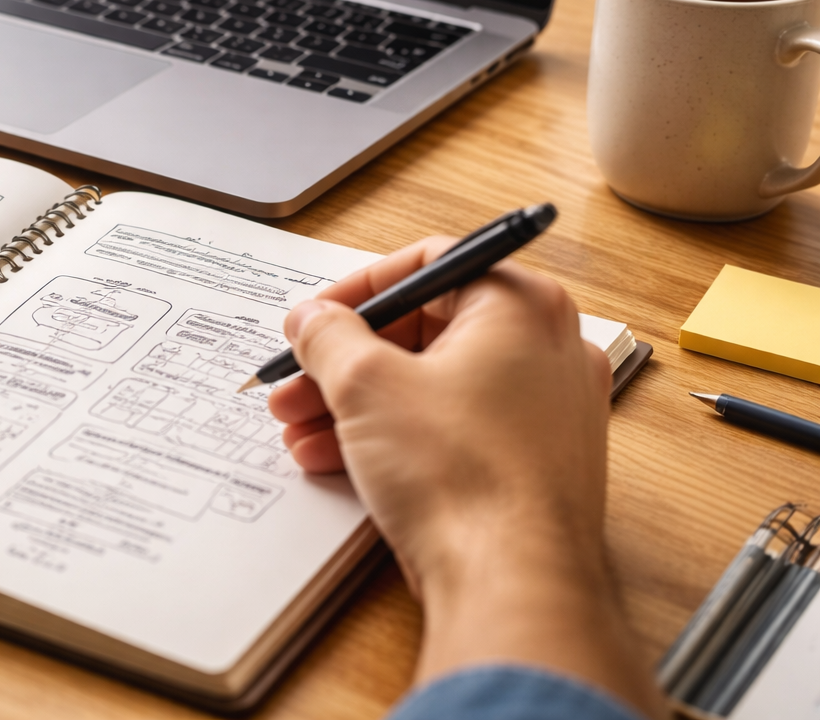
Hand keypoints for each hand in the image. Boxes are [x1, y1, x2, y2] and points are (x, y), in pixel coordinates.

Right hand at [269, 239, 662, 716]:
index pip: (428, 264)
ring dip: (358, 403)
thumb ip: (328, 335)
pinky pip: (452, 428)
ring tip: (303, 430)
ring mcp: (546, 409)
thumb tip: (314, 318)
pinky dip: (396, 435)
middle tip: (298, 381)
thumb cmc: (464, 477)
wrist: (511, 581)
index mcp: (521, 306)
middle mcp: (547, 349)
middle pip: (425, 329)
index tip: (317, 318)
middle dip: (346, 360)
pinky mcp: (533, 462)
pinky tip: (337, 460)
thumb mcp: (365, 384)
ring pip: (433, 384)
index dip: (357, 289)